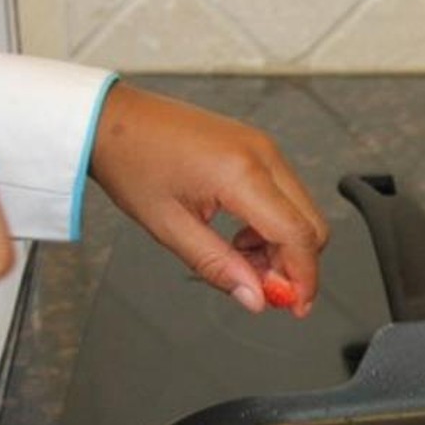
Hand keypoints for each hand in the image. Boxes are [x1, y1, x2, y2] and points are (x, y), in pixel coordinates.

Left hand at [89, 83, 328, 315]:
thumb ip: (218, 267)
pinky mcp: (259, 148)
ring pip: (303, 212)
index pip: (298, 236)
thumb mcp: (169, 227)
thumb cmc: (131, 160)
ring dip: (284, 246)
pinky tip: (244, 236)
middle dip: (296, 265)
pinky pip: (288, 195)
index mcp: (240, 173)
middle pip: (312, 226)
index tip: (295, 306)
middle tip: (264, 289)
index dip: (304, 278)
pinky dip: (277, 225)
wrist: (111, 118)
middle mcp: (262, 154)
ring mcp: (264, 148)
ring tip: (243, 260)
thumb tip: (254, 297)